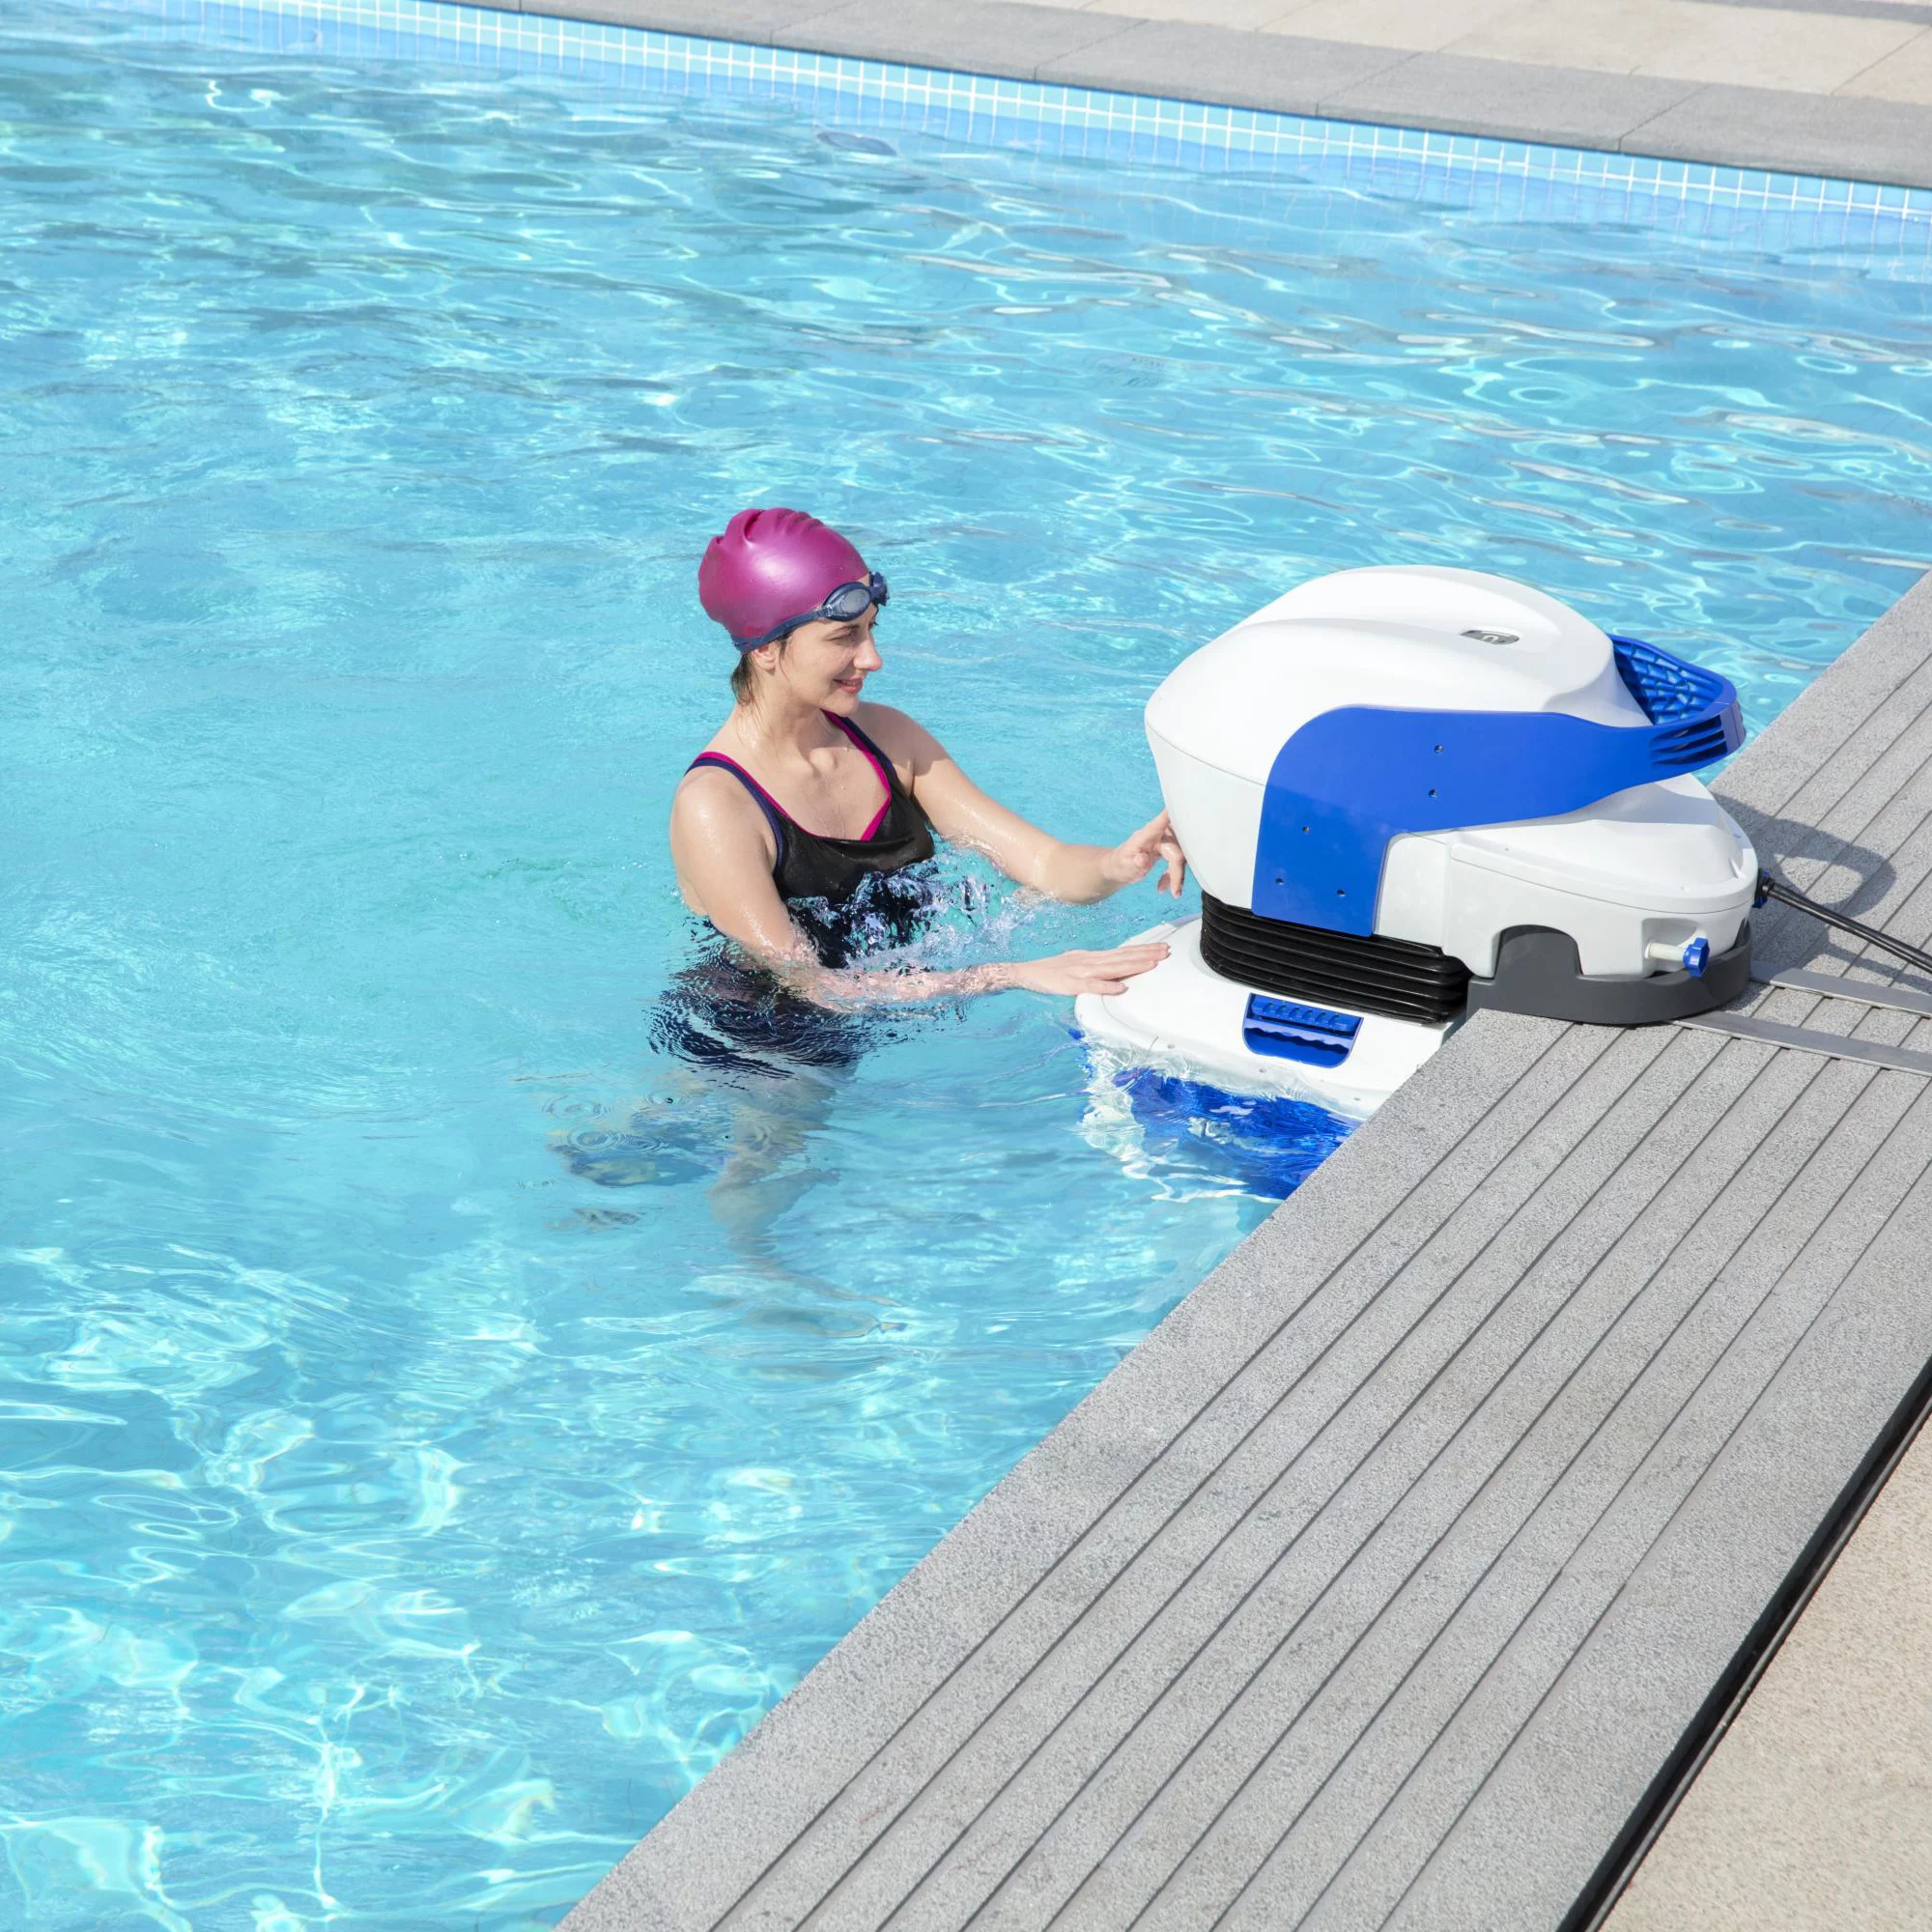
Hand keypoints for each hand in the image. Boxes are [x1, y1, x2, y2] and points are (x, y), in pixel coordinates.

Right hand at [1007, 941, 1169, 996]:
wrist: (1028, 972)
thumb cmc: (1053, 969)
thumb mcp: (1078, 963)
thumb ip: (1096, 964)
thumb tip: (1114, 967)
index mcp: (1093, 957)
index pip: (1123, 951)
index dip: (1143, 950)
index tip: (1160, 947)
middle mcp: (1091, 961)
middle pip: (1123, 957)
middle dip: (1146, 954)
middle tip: (1166, 952)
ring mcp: (1082, 971)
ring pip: (1113, 968)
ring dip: (1134, 965)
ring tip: (1153, 964)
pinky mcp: (1072, 984)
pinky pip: (1092, 986)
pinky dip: (1107, 986)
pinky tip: (1121, 986)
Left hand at [1100, 809, 1187, 896]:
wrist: (1118, 867)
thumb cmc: (1120, 865)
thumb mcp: (1124, 868)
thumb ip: (1135, 864)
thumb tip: (1143, 859)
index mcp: (1145, 836)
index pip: (1161, 823)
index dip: (1172, 814)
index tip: (1184, 804)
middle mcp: (1157, 835)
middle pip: (1177, 849)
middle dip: (1178, 870)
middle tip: (1176, 891)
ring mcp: (1163, 841)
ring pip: (1180, 856)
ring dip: (1177, 876)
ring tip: (1173, 892)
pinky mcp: (1167, 849)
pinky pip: (1177, 861)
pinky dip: (1173, 876)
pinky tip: (1163, 888)